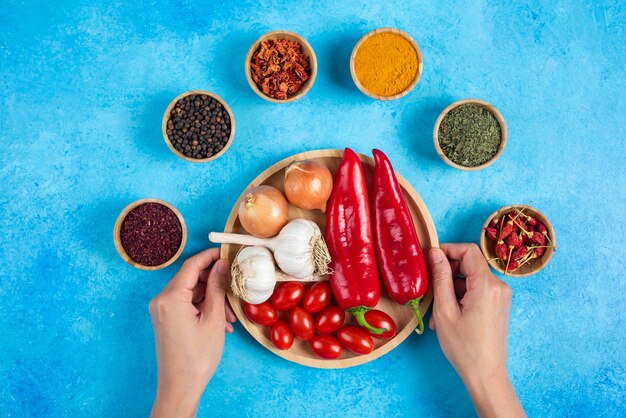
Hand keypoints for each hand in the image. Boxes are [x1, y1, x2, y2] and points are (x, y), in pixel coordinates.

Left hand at [149, 248, 236, 417]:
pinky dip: (204, 308)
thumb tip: (222, 264)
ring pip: (191, 292)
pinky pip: (186, 304)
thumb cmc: (197, 357)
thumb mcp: (214, 319)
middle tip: (234, 288)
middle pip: (192, 278)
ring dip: (212, 299)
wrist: (180, 386)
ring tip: (230, 315)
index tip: (227, 253)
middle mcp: (161, 300)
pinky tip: (221, 322)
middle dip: (215, 283)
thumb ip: (217, 287)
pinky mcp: (166, 319)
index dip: (211, 256)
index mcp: (170, 297)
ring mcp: (162, 310)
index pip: (192, 265)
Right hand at [428, 244, 524, 417]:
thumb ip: (441, 277)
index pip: (469, 251)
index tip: (431, 258)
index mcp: (486, 285)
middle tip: (430, 287)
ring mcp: (500, 296)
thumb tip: (435, 253)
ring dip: (451, 288)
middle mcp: (498, 286)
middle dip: (447, 272)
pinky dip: (461, 297)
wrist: (486, 374)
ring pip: (471, 279)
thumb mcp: (445, 310)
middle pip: (470, 264)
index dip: (448, 249)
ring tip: (436, 310)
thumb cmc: (464, 346)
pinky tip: (447, 315)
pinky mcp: (498, 305)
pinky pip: (477, 290)